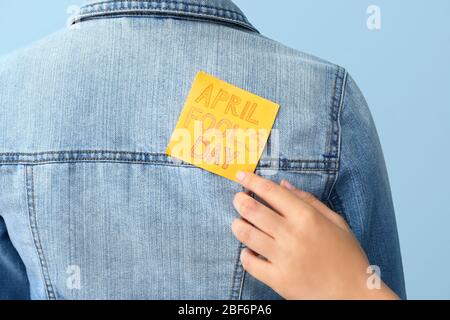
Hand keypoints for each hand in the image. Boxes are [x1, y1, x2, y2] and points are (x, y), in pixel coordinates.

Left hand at [231, 172, 398, 299]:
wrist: (354, 294)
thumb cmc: (347, 255)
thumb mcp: (335, 221)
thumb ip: (308, 200)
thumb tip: (283, 184)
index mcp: (306, 217)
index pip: (271, 192)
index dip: (252, 181)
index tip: (241, 175)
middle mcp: (292, 235)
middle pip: (252, 210)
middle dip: (239, 201)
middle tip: (238, 199)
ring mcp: (283, 258)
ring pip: (246, 234)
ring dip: (238, 225)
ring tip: (239, 223)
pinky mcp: (277, 279)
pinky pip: (249, 263)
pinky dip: (245, 254)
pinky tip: (250, 250)